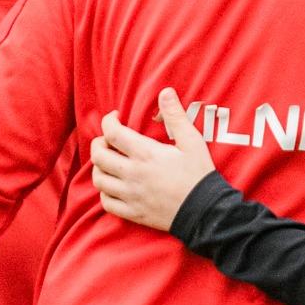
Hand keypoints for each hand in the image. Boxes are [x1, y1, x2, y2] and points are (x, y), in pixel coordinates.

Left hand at [90, 88, 215, 232]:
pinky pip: (106, 202)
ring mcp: (131, 195)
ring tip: (109, 162)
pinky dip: (104, 192)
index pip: (112, 132)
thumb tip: (165, 92)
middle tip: (107, 140)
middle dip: (98, 143)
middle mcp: (133, 174)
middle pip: (98, 156)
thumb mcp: (192, 141)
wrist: (206, 212)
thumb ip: (176, 116)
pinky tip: (113, 186)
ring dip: (99, 167)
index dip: (108, 121)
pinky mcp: (133, 212)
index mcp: (145, 154)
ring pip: (98, 179)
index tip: (115, 117)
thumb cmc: (199, 175)